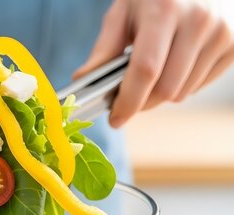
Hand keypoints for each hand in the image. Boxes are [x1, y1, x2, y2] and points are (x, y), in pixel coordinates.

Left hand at [74, 0, 233, 126]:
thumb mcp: (124, 12)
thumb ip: (104, 48)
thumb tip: (81, 82)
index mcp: (164, 10)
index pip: (145, 69)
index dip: (128, 101)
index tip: (114, 119)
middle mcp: (198, 21)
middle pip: (165, 89)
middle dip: (141, 103)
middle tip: (126, 97)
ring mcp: (221, 34)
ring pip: (181, 93)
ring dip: (159, 95)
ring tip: (152, 73)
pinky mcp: (233, 46)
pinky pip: (199, 87)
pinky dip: (180, 86)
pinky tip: (174, 65)